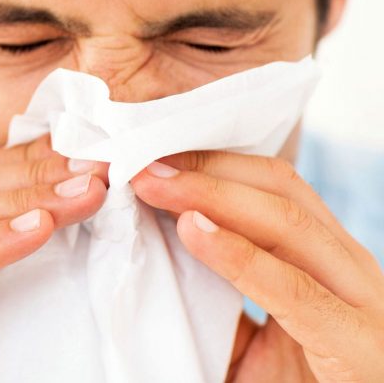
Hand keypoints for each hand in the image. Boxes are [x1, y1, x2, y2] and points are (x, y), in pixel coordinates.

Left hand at [131, 150, 383, 381]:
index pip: (272, 185)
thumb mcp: (253, 338)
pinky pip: (294, 290)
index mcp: (328, 259)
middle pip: (278, 189)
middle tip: (135, 160)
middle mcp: (351, 269)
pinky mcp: (360, 345)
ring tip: (150, 184)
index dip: (208, 161)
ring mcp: (362, 303)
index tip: (145, 152)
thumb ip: (218, 296)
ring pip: (288, 223)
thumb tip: (158, 250)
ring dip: (209, 195)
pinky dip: (239, 256)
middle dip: (201, 168)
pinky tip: (194, 231)